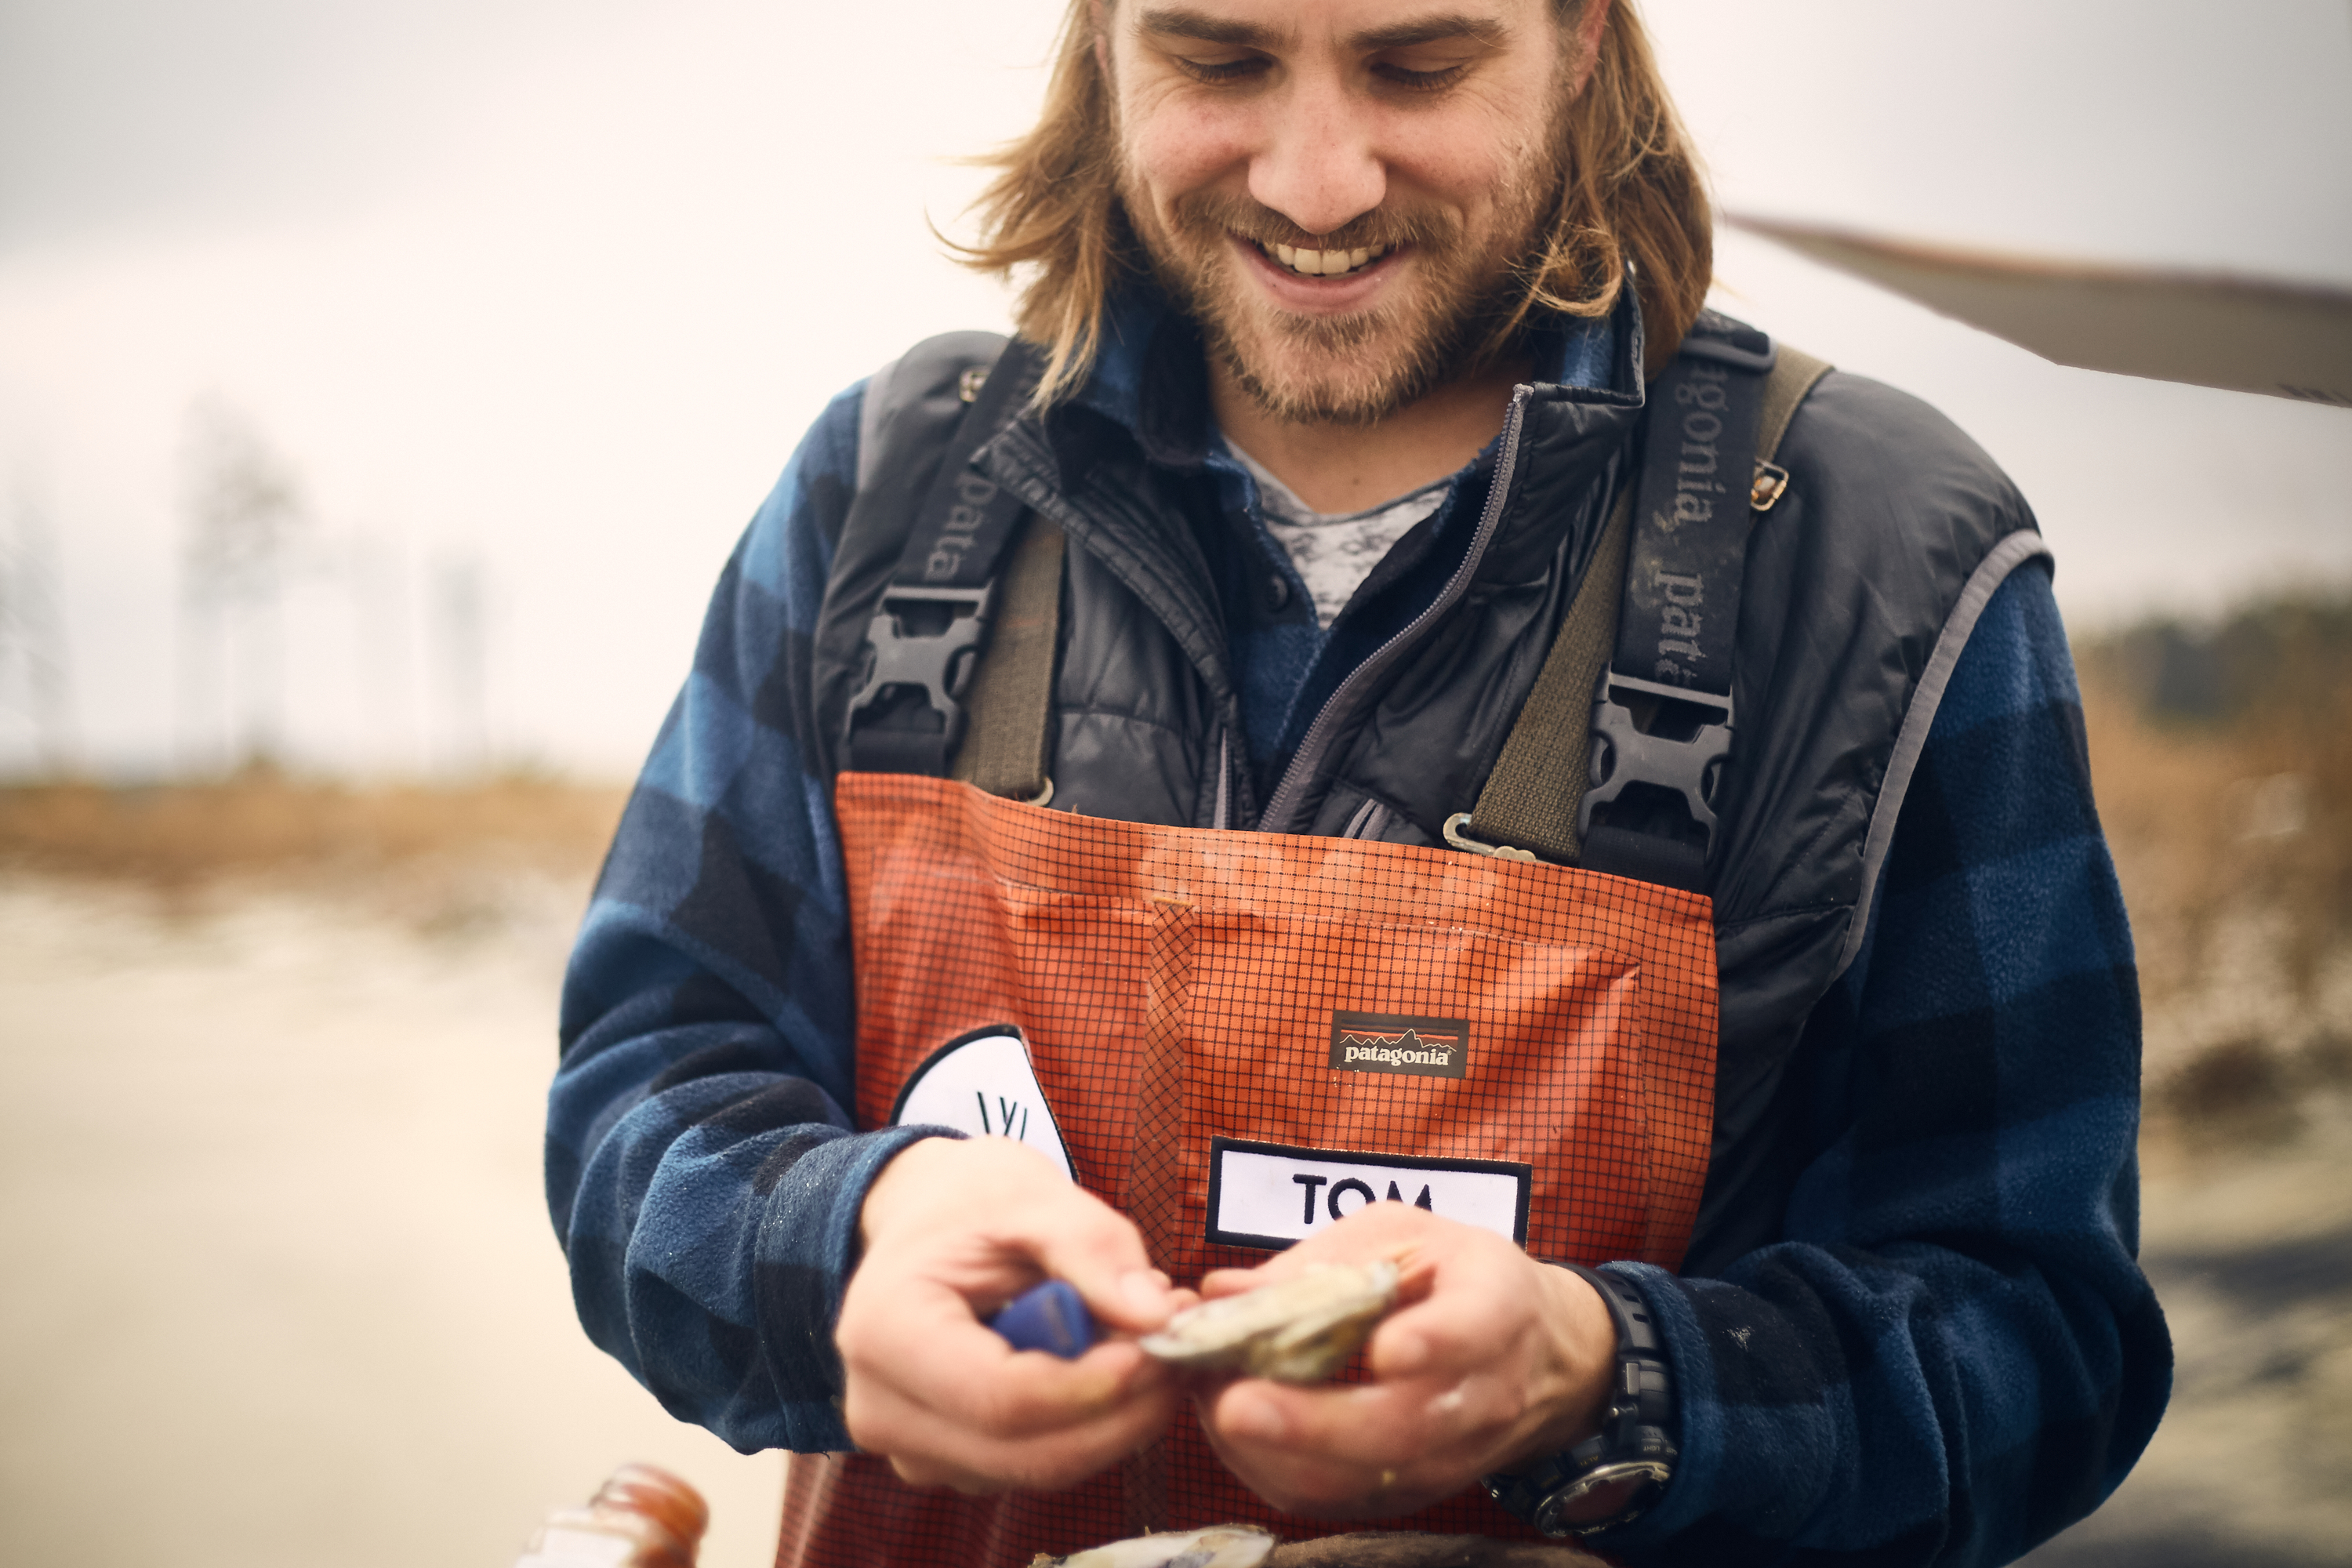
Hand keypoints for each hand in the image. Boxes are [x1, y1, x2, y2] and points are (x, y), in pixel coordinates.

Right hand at [838, 1135, 1185, 1491]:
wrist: (925, 1221)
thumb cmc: (971, 1202)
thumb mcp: (1032, 1195)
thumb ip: (1094, 1249)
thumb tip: (1157, 1318)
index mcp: (885, 1332)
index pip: (1000, 1398)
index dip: (1092, 1386)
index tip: (1159, 1347)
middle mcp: (880, 1410)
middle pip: (1025, 1453)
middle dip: (1120, 1412)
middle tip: (1181, 1353)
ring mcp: (909, 1447)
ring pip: (1038, 1468)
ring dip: (1113, 1421)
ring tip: (1152, 1346)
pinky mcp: (946, 1462)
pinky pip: (1033, 1465)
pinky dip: (1088, 1427)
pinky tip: (1113, 1370)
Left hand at [1194, 1203, 1616, 1517]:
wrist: (1537, 1352)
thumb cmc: (1455, 1276)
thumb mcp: (1404, 1237)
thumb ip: (1321, 1260)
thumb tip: (1220, 1290)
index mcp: (1496, 1305)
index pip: (1473, 1329)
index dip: (1433, 1342)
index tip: (1386, 1348)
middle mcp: (1484, 1393)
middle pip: (1405, 1427)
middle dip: (1315, 1423)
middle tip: (1238, 1403)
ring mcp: (1452, 1454)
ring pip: (1368, 1476)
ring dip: (1281, 1452)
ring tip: (1214, 1409)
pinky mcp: (1415, 1491)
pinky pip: (1343, 1499)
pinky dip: (1279, 1471)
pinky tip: (1233, 1432)